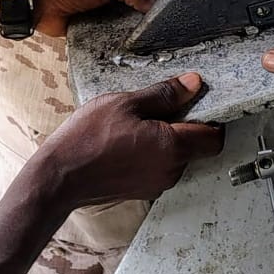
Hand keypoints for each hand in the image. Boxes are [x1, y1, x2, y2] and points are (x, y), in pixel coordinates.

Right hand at [36, 73, 222, 210]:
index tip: (200, 103)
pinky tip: (129, 140)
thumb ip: (165, 94)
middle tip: (161, 108)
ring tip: (138, 124)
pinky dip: (154, 153)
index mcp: (172, 147)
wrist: (59, 178)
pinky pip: (160, 167)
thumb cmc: (88, 139)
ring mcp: (155, 184)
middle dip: (187, 126)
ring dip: (168, 140)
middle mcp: (170, 171)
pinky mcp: (141, 190)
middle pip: (197, 147)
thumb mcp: (126, 103)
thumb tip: (194, 83)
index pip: (214, 138)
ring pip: (177, 157)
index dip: (213, 118)